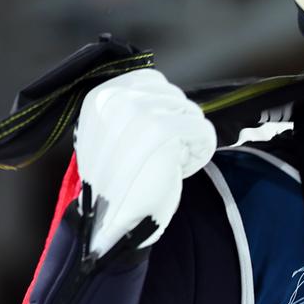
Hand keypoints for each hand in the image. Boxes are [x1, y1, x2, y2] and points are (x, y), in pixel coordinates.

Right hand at [74, 69, 216, 258]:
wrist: (116, 221)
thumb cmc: (120, 183)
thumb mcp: (111, 135)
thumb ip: (129, 109)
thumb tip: (164, 95)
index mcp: (101, 97)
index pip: (153, 82)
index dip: (165, 110)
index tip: (155, 139)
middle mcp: (116, 98)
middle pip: (175, 96)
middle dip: (177, 126)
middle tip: (161, 156)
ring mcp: (138, 112)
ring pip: (192, 113)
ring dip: (188, 141)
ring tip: (166, 163)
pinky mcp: (161, 130)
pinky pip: (203, 130)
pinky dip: (200, 152)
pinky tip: (180, 168)